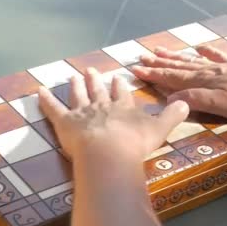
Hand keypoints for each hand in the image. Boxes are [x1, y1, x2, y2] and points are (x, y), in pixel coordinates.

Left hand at [38, 67, 188, 160]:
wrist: (109, 153)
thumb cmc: (135, 145)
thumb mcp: (160, 129)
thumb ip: (172, 116)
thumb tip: (187, 103)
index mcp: (123, 108)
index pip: (122, 94)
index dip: (120, 87)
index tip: (118, 77)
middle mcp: (102, 106)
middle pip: (98, 91)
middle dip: (95, 81)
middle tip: (91, 71)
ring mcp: (82, 113)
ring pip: (78, 96)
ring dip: (76, 86)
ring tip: (74, 77)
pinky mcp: (65, 123)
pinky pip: (53, 109)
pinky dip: (46, 100)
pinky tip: (39, 91)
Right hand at [132, 46, 226, 119]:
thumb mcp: (219, 105)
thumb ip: (194, 100)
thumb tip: (170, 98)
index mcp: (201, 82)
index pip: (172, 78)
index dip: (153, 75)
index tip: (136, 70)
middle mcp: (207, 72)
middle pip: (178, 67)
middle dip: (158, 64)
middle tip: (141, 58)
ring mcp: (220, 68)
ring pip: (191, 61)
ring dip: (174, 57)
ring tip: (159, 50)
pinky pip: (216, 56)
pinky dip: (206, 51)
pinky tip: (199, 46)